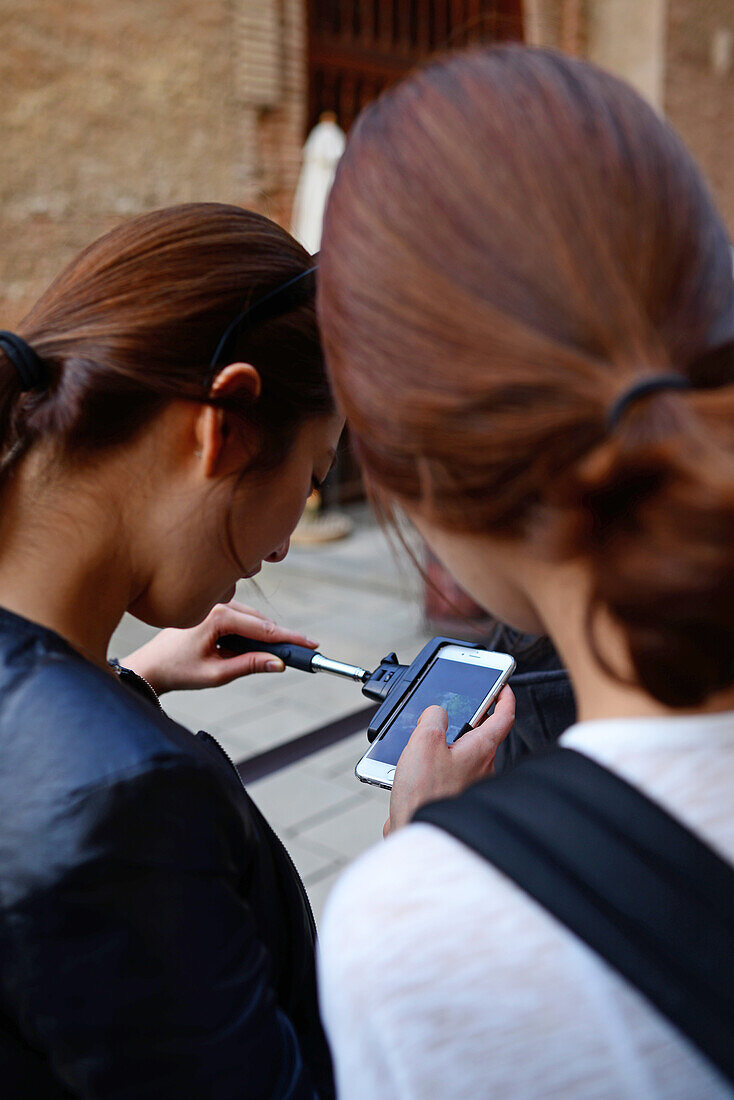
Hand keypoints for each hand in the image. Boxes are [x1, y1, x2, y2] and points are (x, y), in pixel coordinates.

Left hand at [120, 600, 317, 693]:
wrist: (151, 665)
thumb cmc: (177, 670)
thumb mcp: (216, 674)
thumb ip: (249, 666)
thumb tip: (278, 663)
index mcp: (218, 616)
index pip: (264, 629)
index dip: (291, 638)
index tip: (311, 644)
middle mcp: (218, 604)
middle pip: (261, 622)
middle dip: (280, 638)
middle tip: (302, 654)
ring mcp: (215, 605)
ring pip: (253, 619)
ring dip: (264, 636)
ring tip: (274, 656)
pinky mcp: (213, 609)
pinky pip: (242, 618)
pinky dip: (252, 632)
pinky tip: (252, 646)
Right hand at [384, 686, 515, 836]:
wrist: (416, 832)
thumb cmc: (425, 794)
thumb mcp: (424, 742)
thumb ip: (433, 718)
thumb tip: (436, 713)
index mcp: (481, 749)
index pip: (504, 716)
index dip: (505, 696)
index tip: (503, 686)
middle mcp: (482, 767)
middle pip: (482, 734)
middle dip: (470, 720)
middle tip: (458, 708)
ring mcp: (469, 784)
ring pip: (464, 754)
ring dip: (448, 744)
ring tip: (423, 740)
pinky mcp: (454, 796)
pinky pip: (450, 772)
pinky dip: (437, 764)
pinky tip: (416, 767)